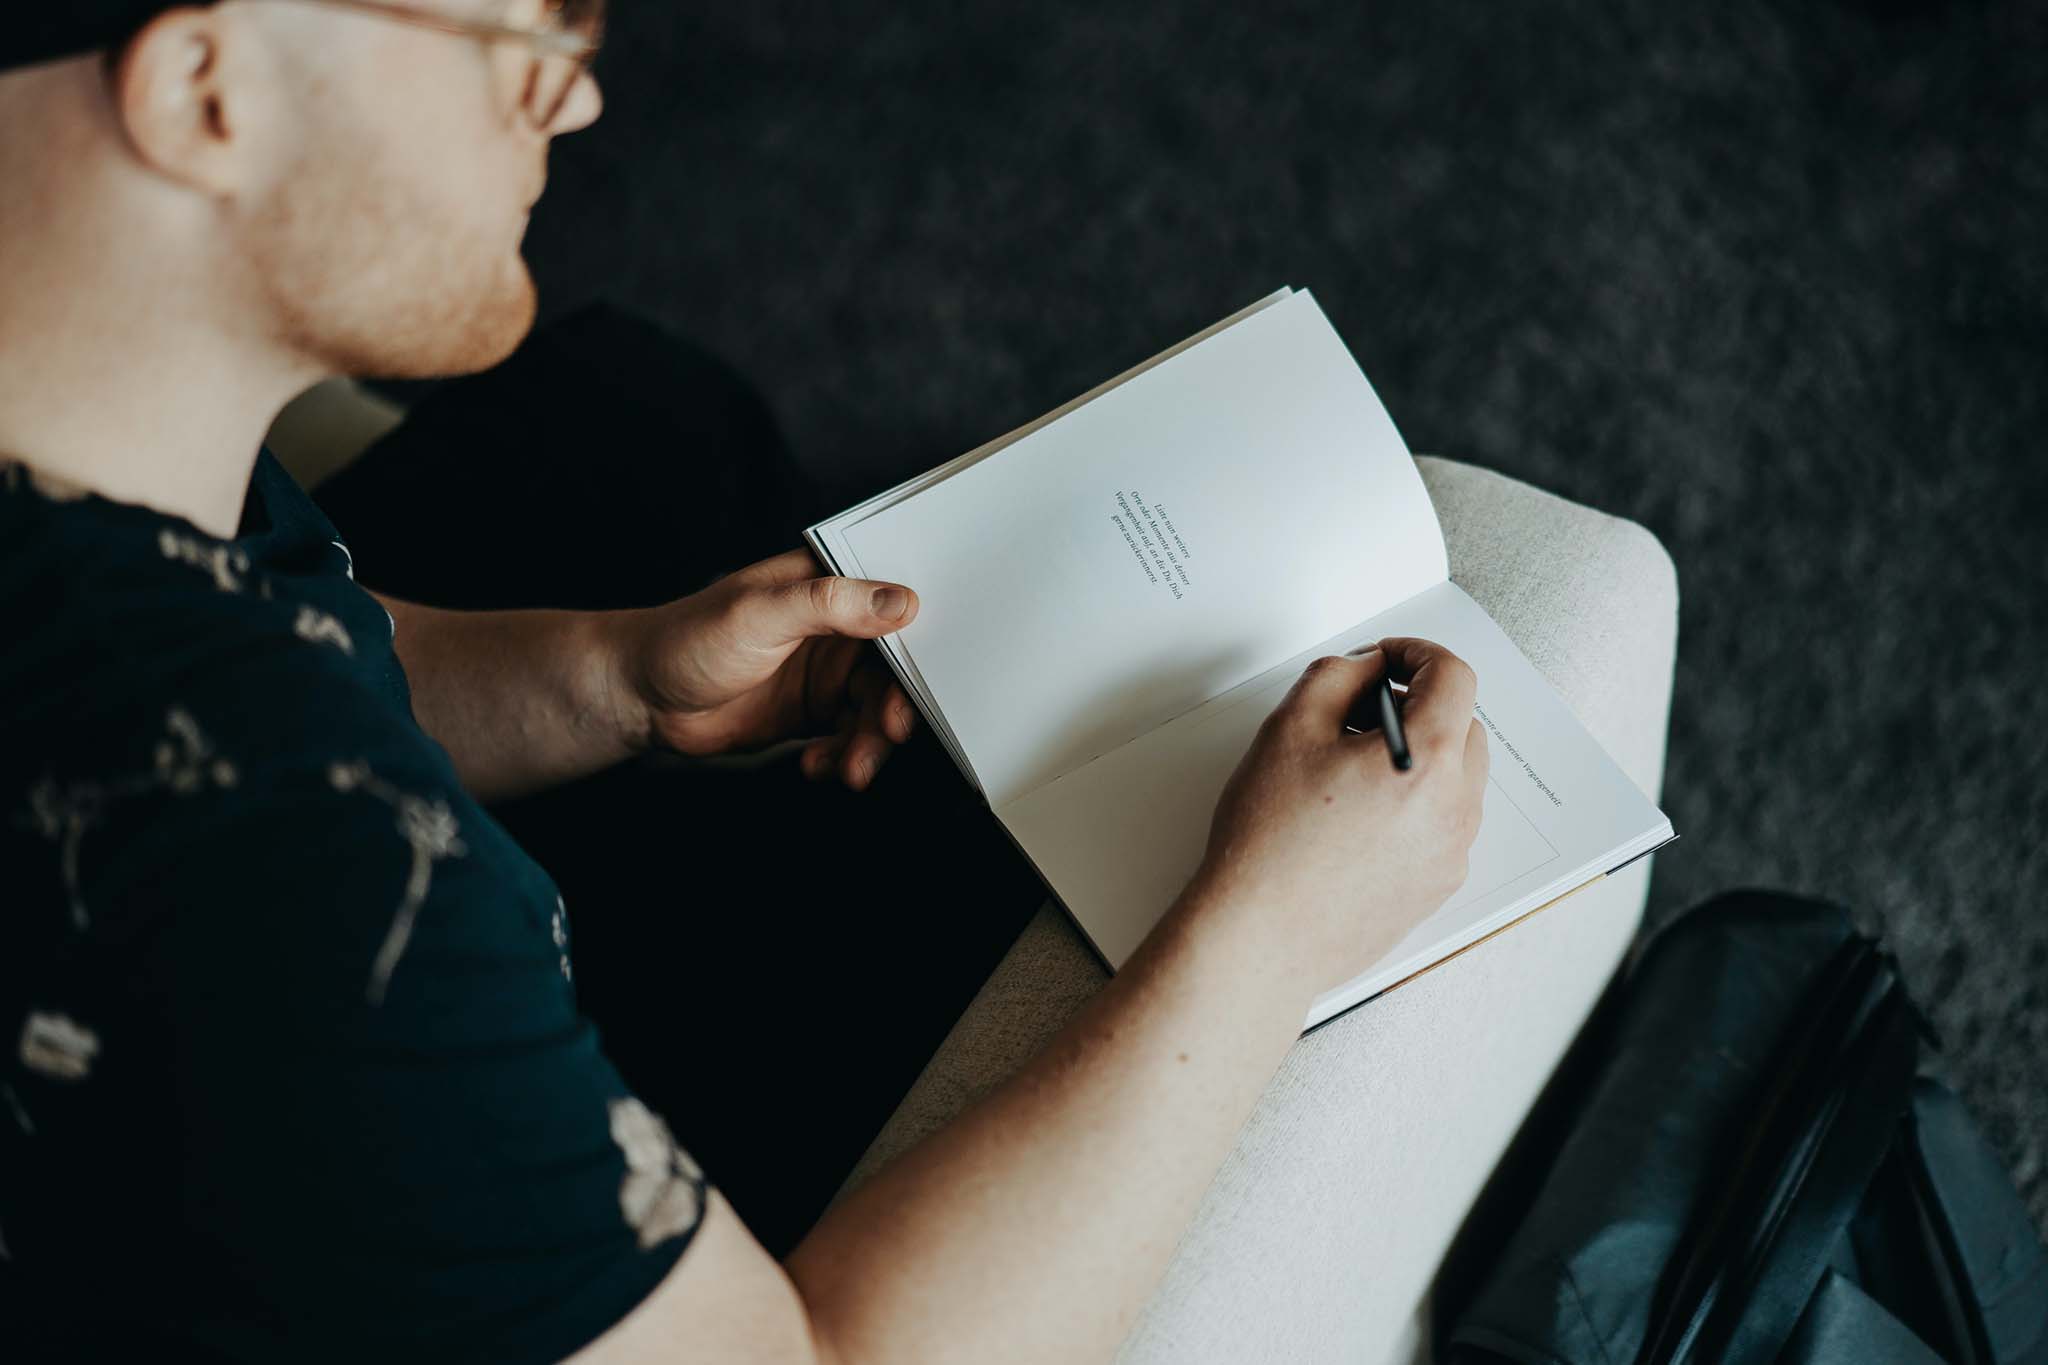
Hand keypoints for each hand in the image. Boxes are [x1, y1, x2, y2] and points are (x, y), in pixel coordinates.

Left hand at [615, 548, 921, 789]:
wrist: (640, 696)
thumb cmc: (687, 638)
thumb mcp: (760, 613)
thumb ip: (830, 604)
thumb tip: (901, 601)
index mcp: (826, 586)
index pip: (893, 606)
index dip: (919, 642)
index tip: (926, 679)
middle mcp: (834, 628)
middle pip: (891, 668)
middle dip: (894, 707)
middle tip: (887, 734)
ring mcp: (824, 672)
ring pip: (873, 709)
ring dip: (868, 742)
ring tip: (850, 769)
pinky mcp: (811, 713)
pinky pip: (848, 737)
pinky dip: (843, 757)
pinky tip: (819, 767)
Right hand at [1188, 637, 1487, 996]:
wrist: (1262, 937)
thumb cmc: (1269, 845)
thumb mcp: (1289, 728)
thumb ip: (1337, 676)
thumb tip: (1367, 669)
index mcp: (1428, 761)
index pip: (1453, 676)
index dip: (1415, 652)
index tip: (1385, 660)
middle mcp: (1455, 809)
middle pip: (1463, 725)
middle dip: (1417, 706)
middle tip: (1356, 716)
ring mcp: (1451, 854)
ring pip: (1455, 778)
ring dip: (1418, 757)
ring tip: (1350, 772)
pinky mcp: (1436, 887)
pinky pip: (1442, 825)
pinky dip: (1414, 805)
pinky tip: (1356, 818)